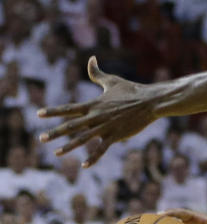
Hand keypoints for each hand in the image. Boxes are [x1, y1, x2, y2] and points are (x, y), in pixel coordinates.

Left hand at [37, 57, 158, 165]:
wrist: (150, 102)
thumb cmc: (132, 90)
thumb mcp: (113, 81)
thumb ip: (97, 73)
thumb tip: (91, 58)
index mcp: (94, 104)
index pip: (69, 108)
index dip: (53, 111)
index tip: (39, 114)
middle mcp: (96, 117)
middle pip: (71, 126)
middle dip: (55, 133)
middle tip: (41, 138)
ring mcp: (105, 127)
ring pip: (83, 139)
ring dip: (69, 147)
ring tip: (56, 153)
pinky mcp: (116, 135)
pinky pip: (102, 148)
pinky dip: (93, 157)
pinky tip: (84, 165)